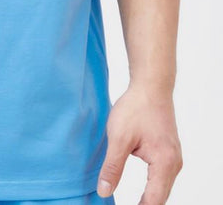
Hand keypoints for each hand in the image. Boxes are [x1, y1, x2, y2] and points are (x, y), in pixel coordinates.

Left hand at [97, 84, 182, 203]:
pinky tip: (142, 189)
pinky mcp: (169, 151)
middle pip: (160, 196)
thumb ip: (112, 167)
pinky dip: (152, 185)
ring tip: (133, 204)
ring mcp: (174, 157)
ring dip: (149, 197)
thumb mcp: (118, 138)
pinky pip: (162, 176)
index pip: (154, 201)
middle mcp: (174, 164)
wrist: (151, 85)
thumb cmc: (136, 108)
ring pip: (162, 187)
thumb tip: (104, 191)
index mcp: (164, 164)